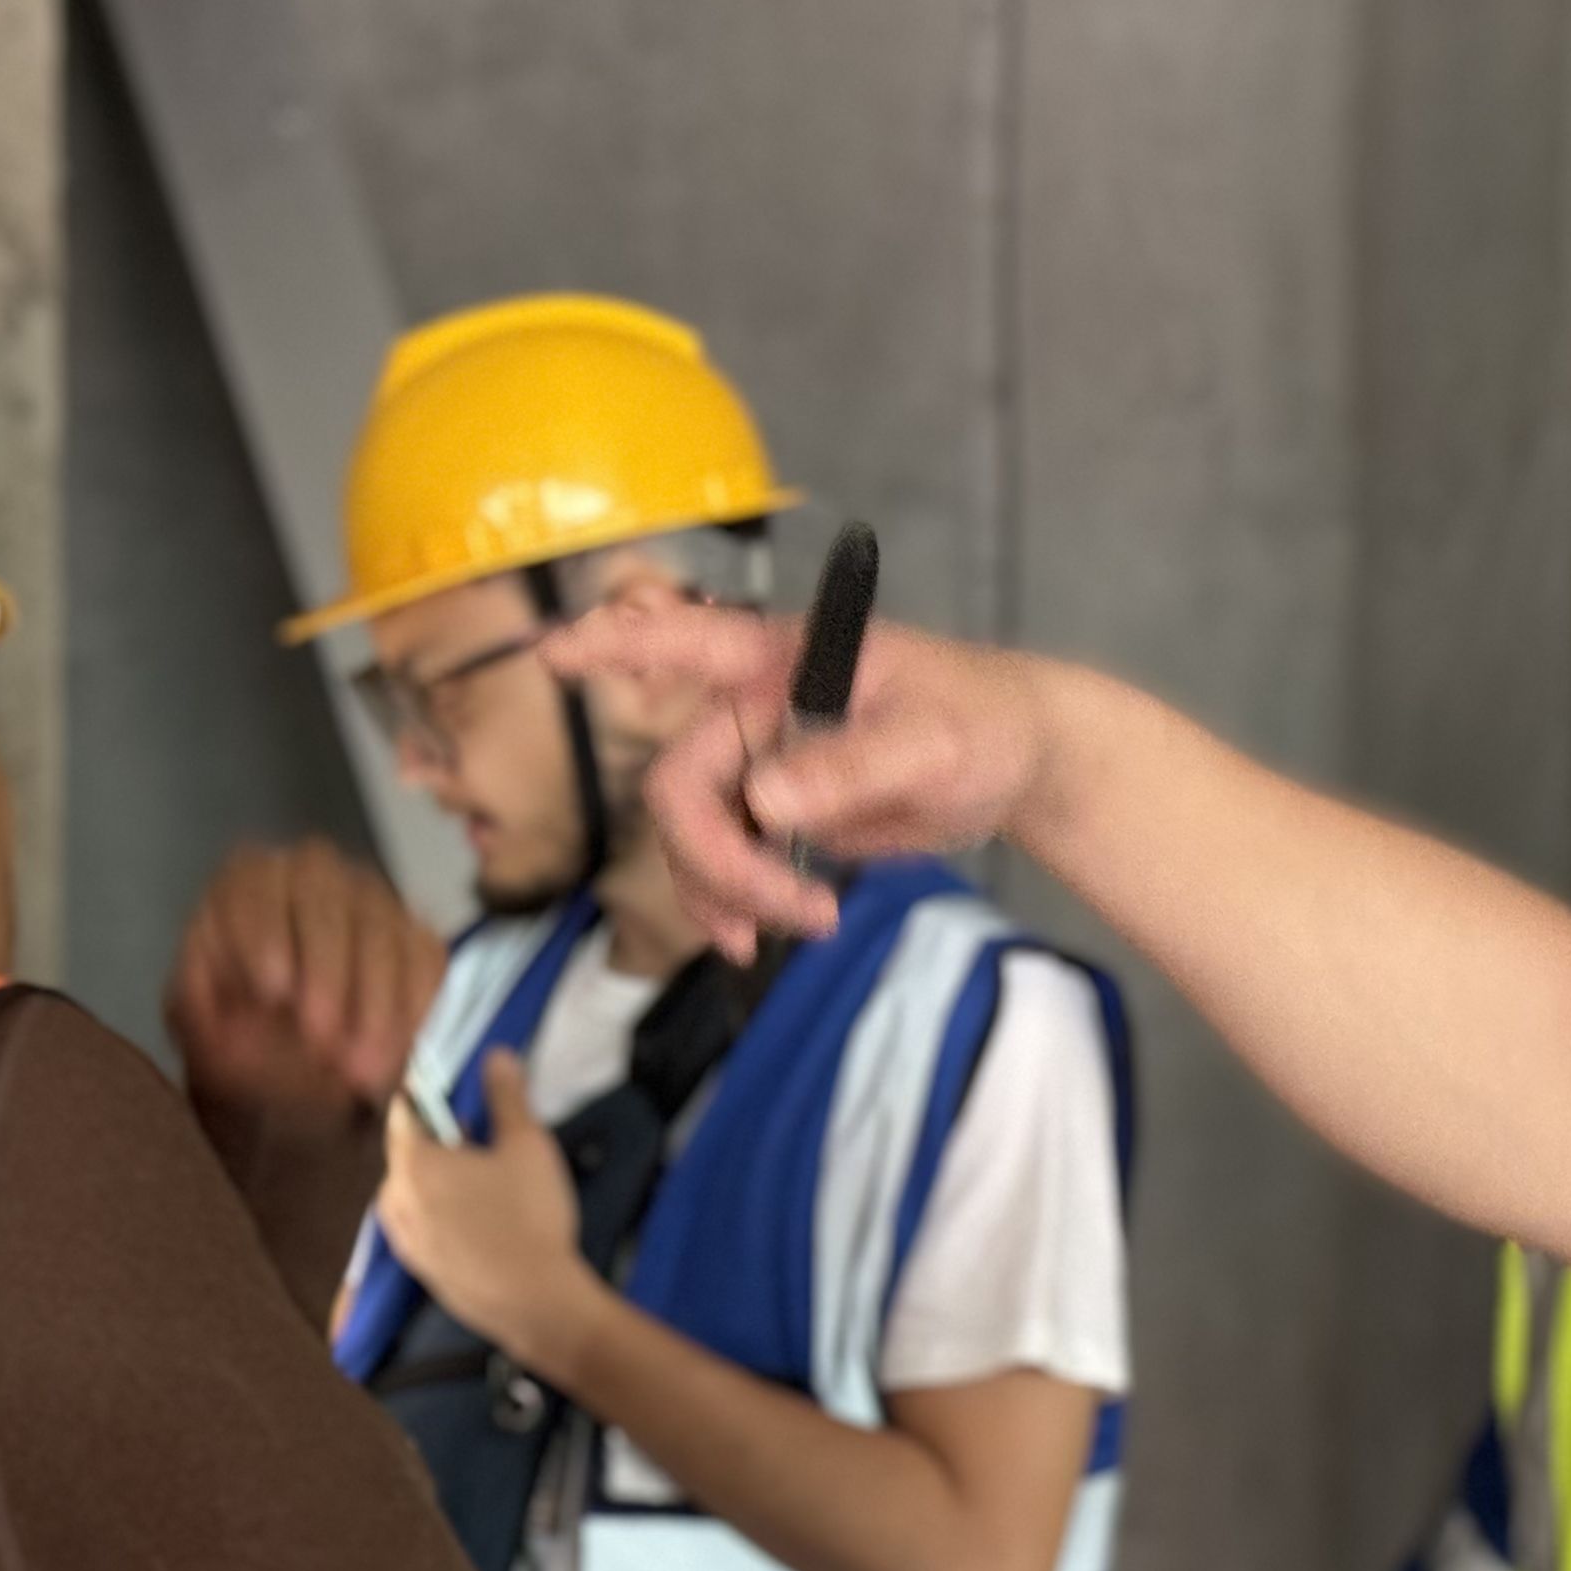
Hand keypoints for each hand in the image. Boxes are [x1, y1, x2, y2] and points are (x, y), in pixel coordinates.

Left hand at [167, 839, 444, 1116]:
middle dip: (327, 973)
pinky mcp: (416, 936)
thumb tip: (231, 1025)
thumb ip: (203, 1018)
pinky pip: (426, 964)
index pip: (254, 887)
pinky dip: (412, 1015)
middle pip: (326, 903)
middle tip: (320, 1039)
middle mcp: (313, 875)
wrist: (284, 1064)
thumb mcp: (199, 1028)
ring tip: (360, 1074)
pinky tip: (391, 1061)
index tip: (272, 992)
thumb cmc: (233, 1030)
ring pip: (385, 934)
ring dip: (376, 1008)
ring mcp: (373, 901)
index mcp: (248, 881)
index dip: (265, 933)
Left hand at [376, 1050, 607, 1372]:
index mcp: (414, 1162)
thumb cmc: (529, 1215)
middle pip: (405, 1156)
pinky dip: (438, 1216)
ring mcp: (405, 1240)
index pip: (404, 1113)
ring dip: (433, 1182)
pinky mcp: (420, 1270)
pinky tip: (476, 1222)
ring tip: (477, 1183)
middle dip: (434, 1142)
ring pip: (410, 1195)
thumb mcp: (527, 1145)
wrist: (534, 1301)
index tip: (451, 1093)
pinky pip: (420, 1228)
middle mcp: (396, 1200)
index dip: (425, 1096)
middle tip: (474, 1138)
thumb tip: (496, 1054)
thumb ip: (507, 1097)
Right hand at [542, 580, 1060, 960]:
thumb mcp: (933, 743)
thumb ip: (851, 767)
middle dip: (717, 860)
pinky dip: (730, 900)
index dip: (613, 646)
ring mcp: (759, 763)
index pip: (685, 641)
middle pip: (683, 788)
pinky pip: (721, 861)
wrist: (1018, 763)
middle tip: (779, 914)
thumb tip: (765, 804)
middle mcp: (754, 707)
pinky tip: (763, 929)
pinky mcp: (774, 815)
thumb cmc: (982, 722)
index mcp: (783, 661)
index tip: (552, 654)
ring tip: (786, 928)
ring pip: (692, 836)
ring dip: (720, 891)